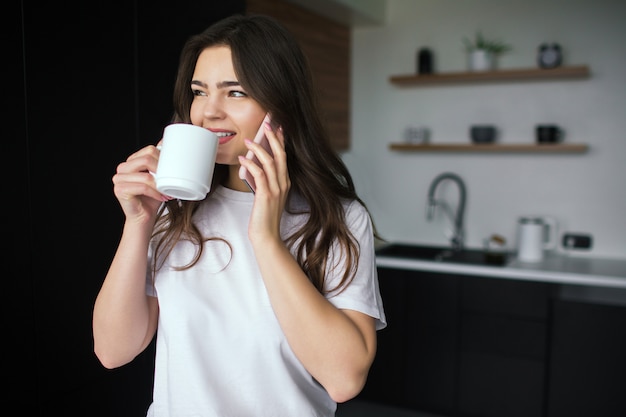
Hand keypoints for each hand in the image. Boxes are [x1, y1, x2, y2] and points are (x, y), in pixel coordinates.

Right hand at [112, 143, 170, 223]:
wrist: (144, 217)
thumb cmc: (152, 197)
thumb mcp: (160, 177)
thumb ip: (161, 163)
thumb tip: (168, 144)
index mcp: (131, 161)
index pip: (149, 150)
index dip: (164, 159)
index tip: (174, 171)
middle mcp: (123, 168)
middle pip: (146, 159)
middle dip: (162, 171)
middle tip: (171, 181)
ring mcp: (119, 178)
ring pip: (146, 176)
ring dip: (161, 185)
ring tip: (168, 192)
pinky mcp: (120, 189)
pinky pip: (142, 187)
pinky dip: (155, 192)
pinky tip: (162, 197)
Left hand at [239, 121, 289, 244]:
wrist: (267, 237)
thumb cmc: (264, 217)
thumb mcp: (265, 195)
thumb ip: (262, 181)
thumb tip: (251, 165)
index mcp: (285, 182)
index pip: (284, 156)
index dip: (281, 140)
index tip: (277, 127)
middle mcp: (283, 183)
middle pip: (280, 154)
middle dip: (273, 137)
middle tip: (267, 123)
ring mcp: (277, 189)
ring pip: (270, 161)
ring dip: (258, 148)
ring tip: (248, 140)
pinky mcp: (267, 195)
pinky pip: (259, 174)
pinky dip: (250, 164)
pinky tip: (242, 159)